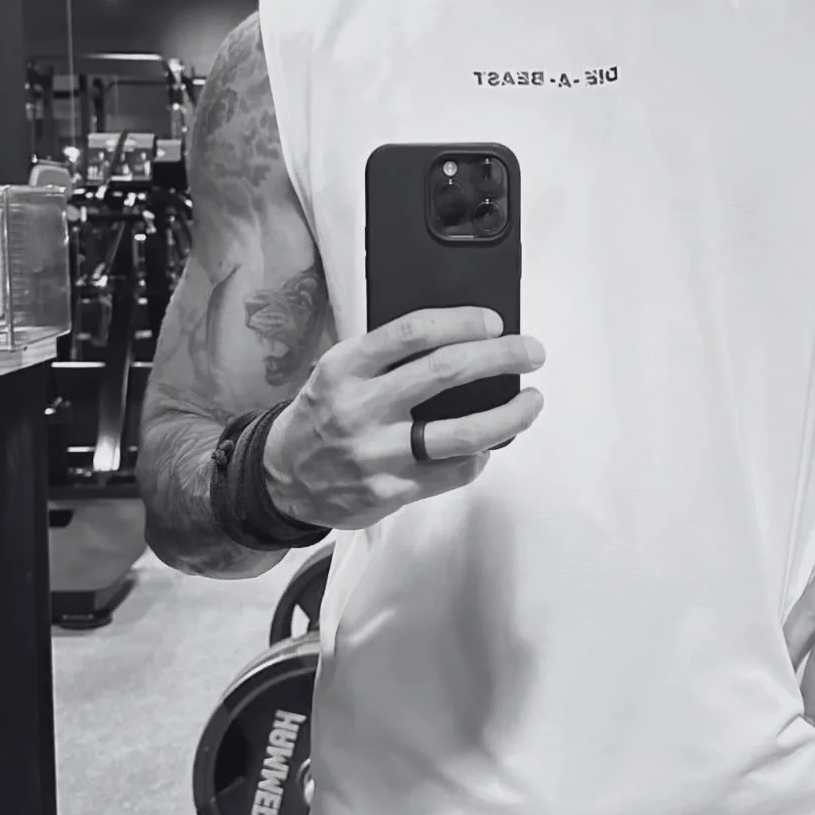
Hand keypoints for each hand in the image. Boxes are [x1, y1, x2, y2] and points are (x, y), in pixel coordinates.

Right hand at [263, 306, 544, 530]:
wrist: (283, 477)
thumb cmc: (325, 412)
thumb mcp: (340, 368)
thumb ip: (387, 354)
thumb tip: (460, 337)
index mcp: (347, 367)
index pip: (412, 332)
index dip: (461, 322)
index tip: (493, 322)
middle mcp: (362, 407)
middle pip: (446, 372)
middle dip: (501, 357)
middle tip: (531, 352)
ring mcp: (379, 453)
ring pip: (462, 433)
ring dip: (509, 415)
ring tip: (531, 401)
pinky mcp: (393, 491)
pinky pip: (454, 472)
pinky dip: (480, 455)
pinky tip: (489, 444)